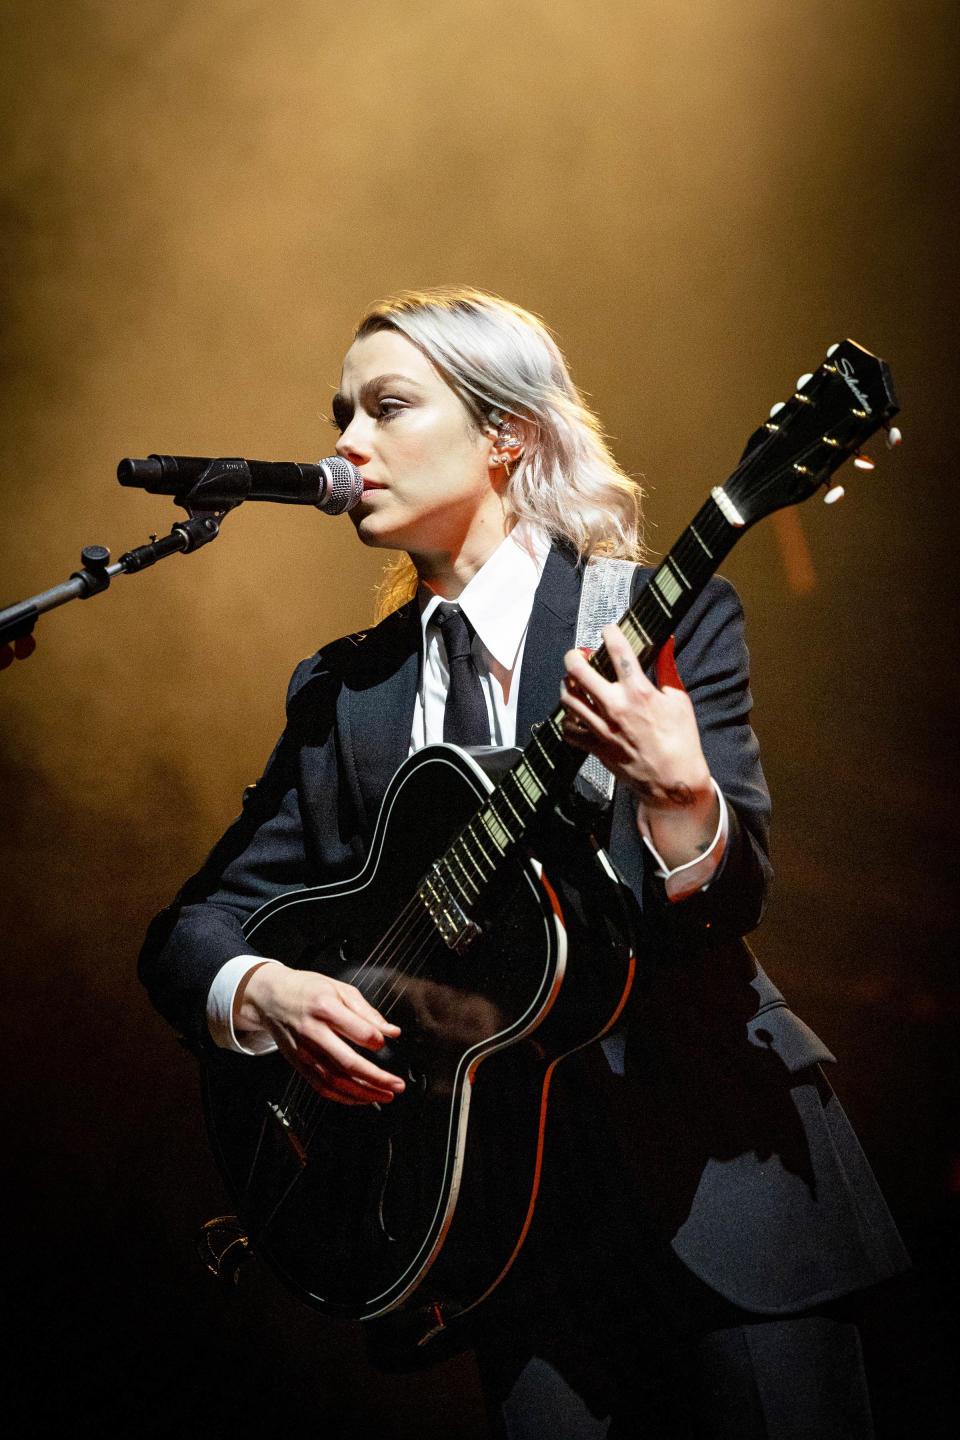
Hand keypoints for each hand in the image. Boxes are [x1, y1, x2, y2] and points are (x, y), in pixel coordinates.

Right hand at [235, 962, 404, 1104]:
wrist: (271, 997)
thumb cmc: (308, 990)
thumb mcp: (340, 989)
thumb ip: (367, 1012)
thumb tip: (391, 1031)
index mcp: (325, 1007)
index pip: (358, 1031)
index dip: (377, 1041)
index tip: (386, 1044)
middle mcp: (313, 1032)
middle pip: (347, 1062)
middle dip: (376, 1078)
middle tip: (397, 1085)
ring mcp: (304, 1051)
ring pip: (335, 1081)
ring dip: (363, 1093)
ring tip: (385, 1095)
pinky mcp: (299, 1064)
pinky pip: (322, 1087)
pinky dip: (344, 1097)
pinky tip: (361, 1097)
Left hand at [561, 625, 718, 868]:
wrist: (673, 781)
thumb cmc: (681, 740)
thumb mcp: (679, 699)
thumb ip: (667, 667)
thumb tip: (668, 641)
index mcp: (639, 691)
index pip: (617, 650)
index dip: (609, 632)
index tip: (608, 630)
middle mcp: (615, 707)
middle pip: (579, 670)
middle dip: (575, 655)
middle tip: (579, 653)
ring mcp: (602, 728)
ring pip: (568, 697)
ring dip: (568, 684)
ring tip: (574, 680)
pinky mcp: (595, 747)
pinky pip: (568, 729)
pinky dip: (568, 718)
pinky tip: (575, 712)